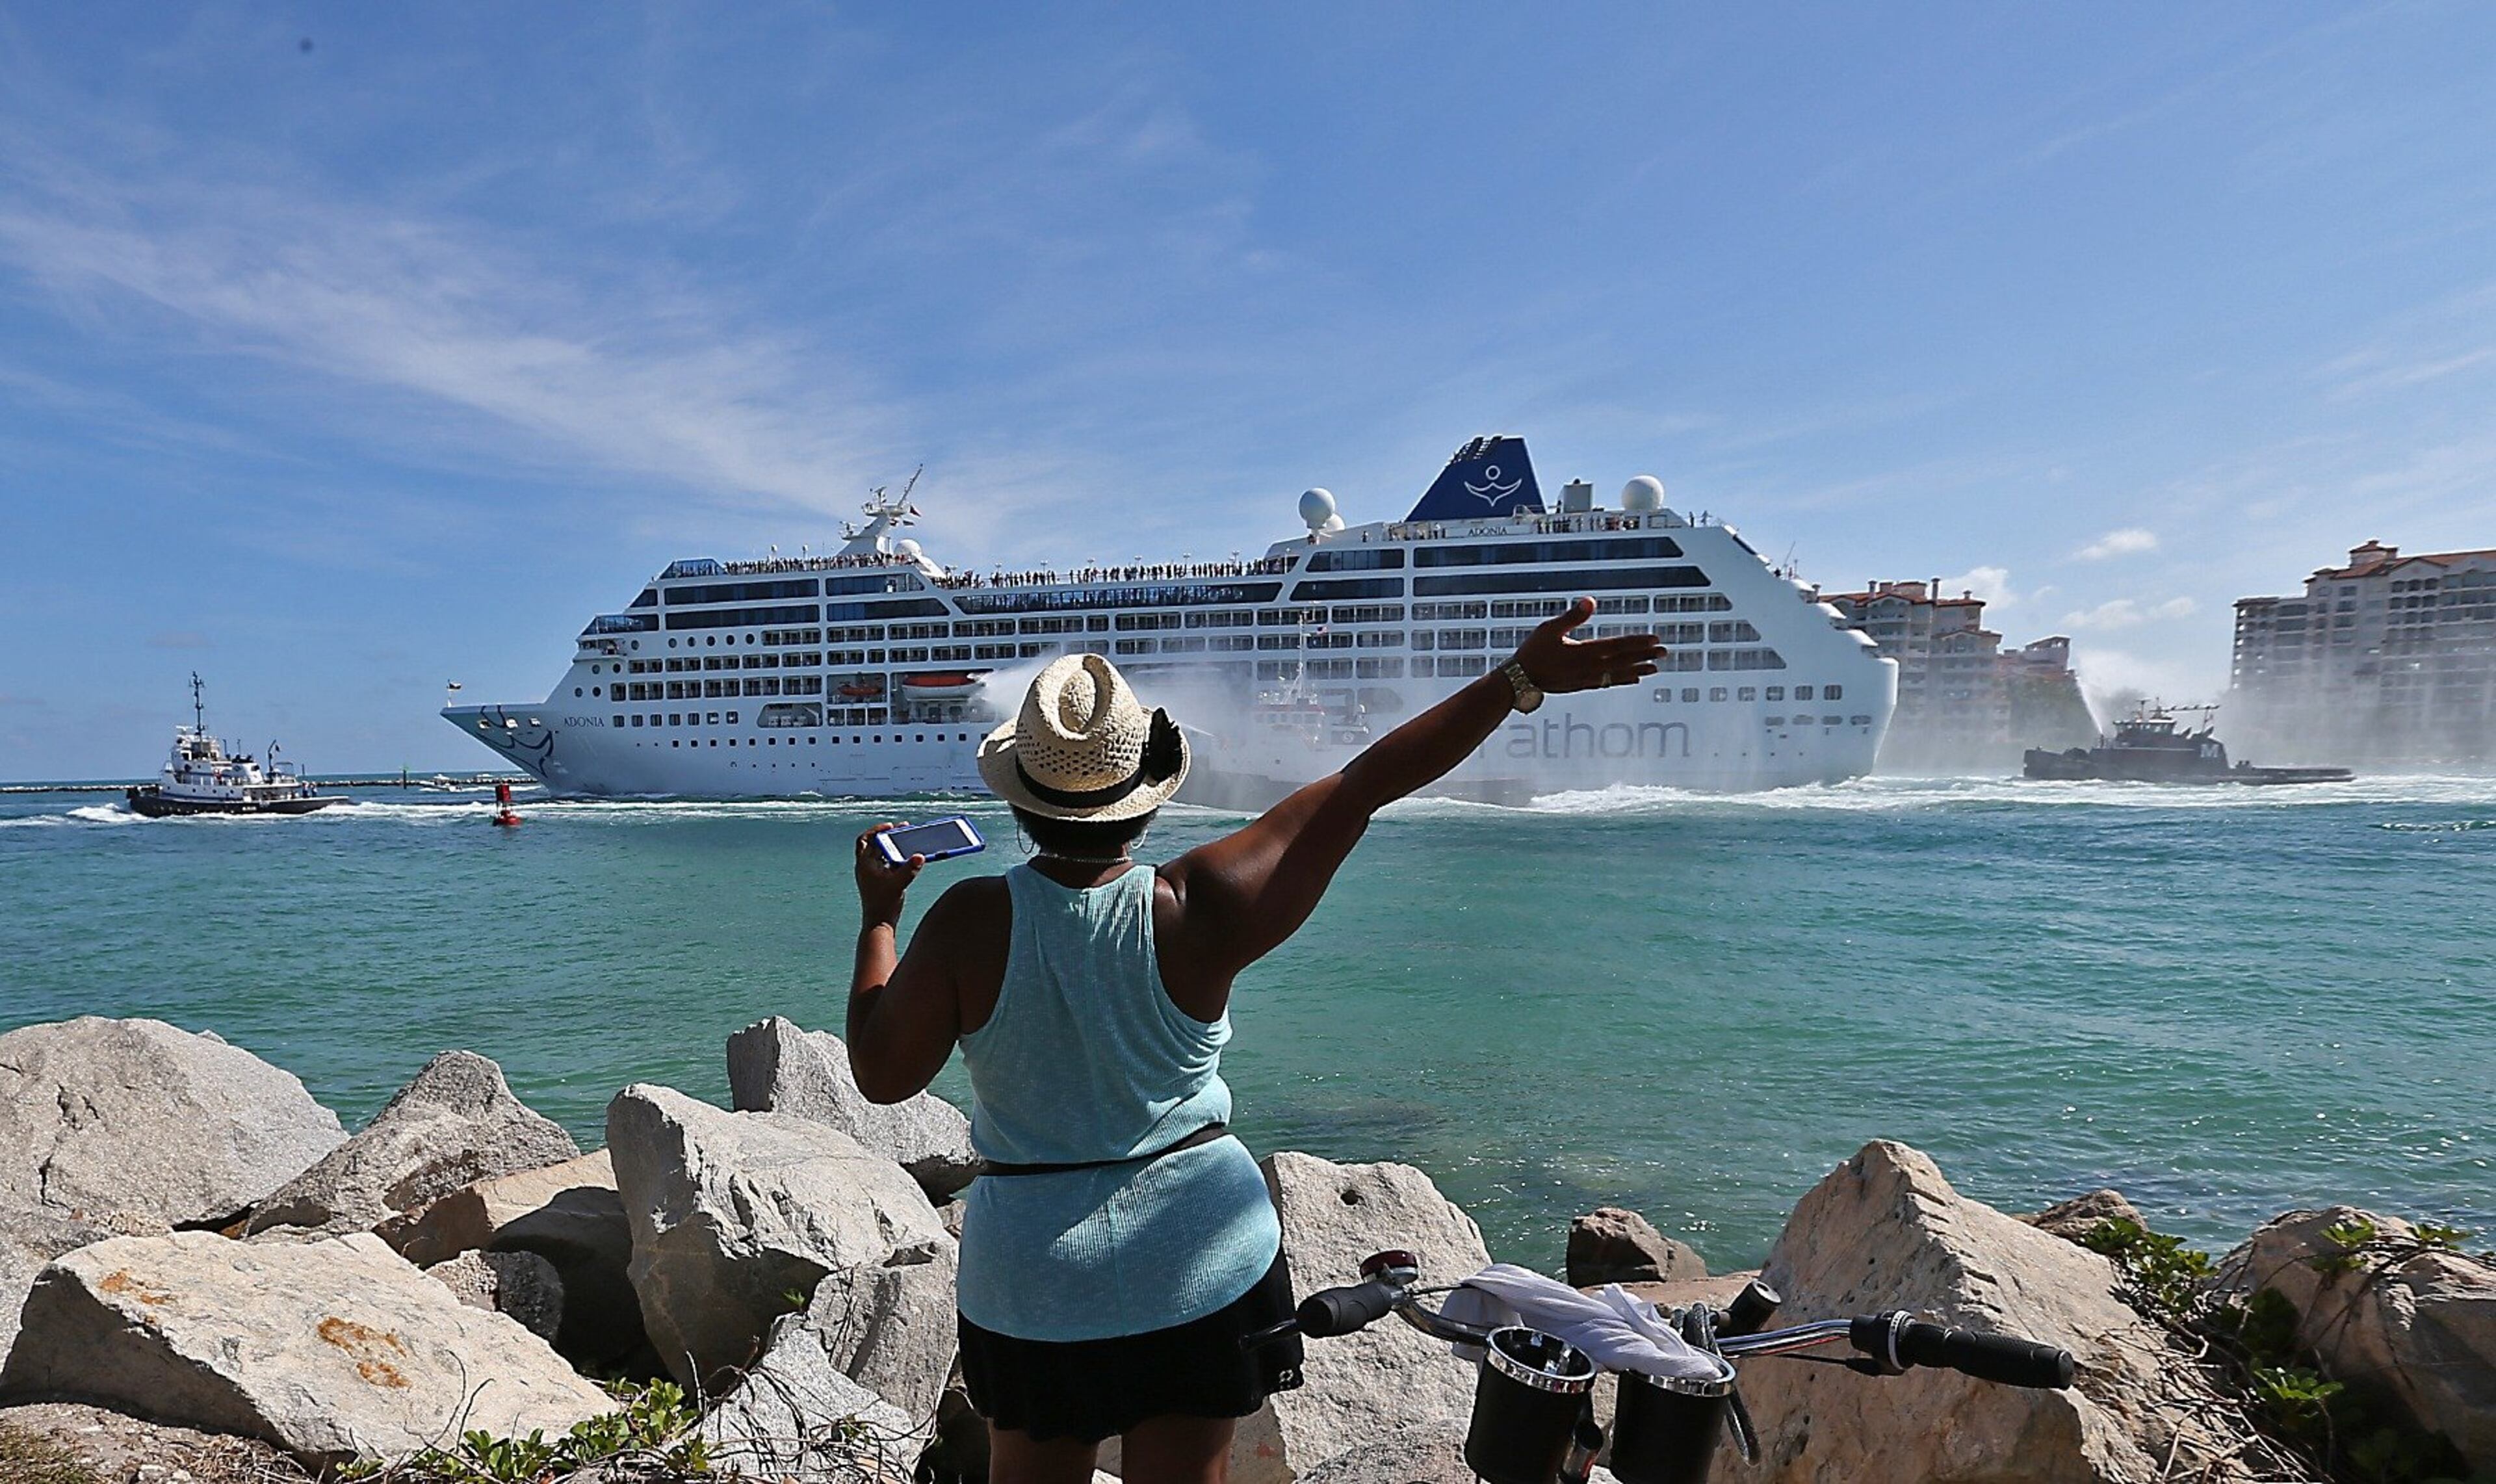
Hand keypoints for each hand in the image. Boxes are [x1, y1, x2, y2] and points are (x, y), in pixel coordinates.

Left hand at [855, 823, 923, 927]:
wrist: (878, 923)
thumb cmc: (883, 904)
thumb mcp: (898, 884)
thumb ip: (910, 869)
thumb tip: (921, 856)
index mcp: (865, 864)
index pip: (867, 839)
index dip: (878, 830)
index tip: (892, 826)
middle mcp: (866, 866)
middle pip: (875, 844)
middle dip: (888, 835)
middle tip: (902, 829)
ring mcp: (872, 873)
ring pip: (881, 853)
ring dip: (892, 845)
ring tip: (906, 840)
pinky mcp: (879, 880)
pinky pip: (886, 862)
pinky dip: (895, 857)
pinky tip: (907, 857)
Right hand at [1512, 597, 1665, 694]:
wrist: (1519, 681)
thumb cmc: (1532, 651)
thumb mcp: (1549, 628)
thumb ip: (1572, 616)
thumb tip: (1591, 600)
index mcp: (1584, 652)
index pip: (1617, 646)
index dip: (1637, 643)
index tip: (1655, 639)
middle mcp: (1589, 668)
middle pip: (1623, 660)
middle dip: (1644, 655)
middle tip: (1664, 653)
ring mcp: (1587, 679)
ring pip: (1618, 674)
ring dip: (1638, 670)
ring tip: (1655, 669)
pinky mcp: (1581, 685)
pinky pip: (1607, 683)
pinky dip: (1622, 680)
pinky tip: (1634, 679)